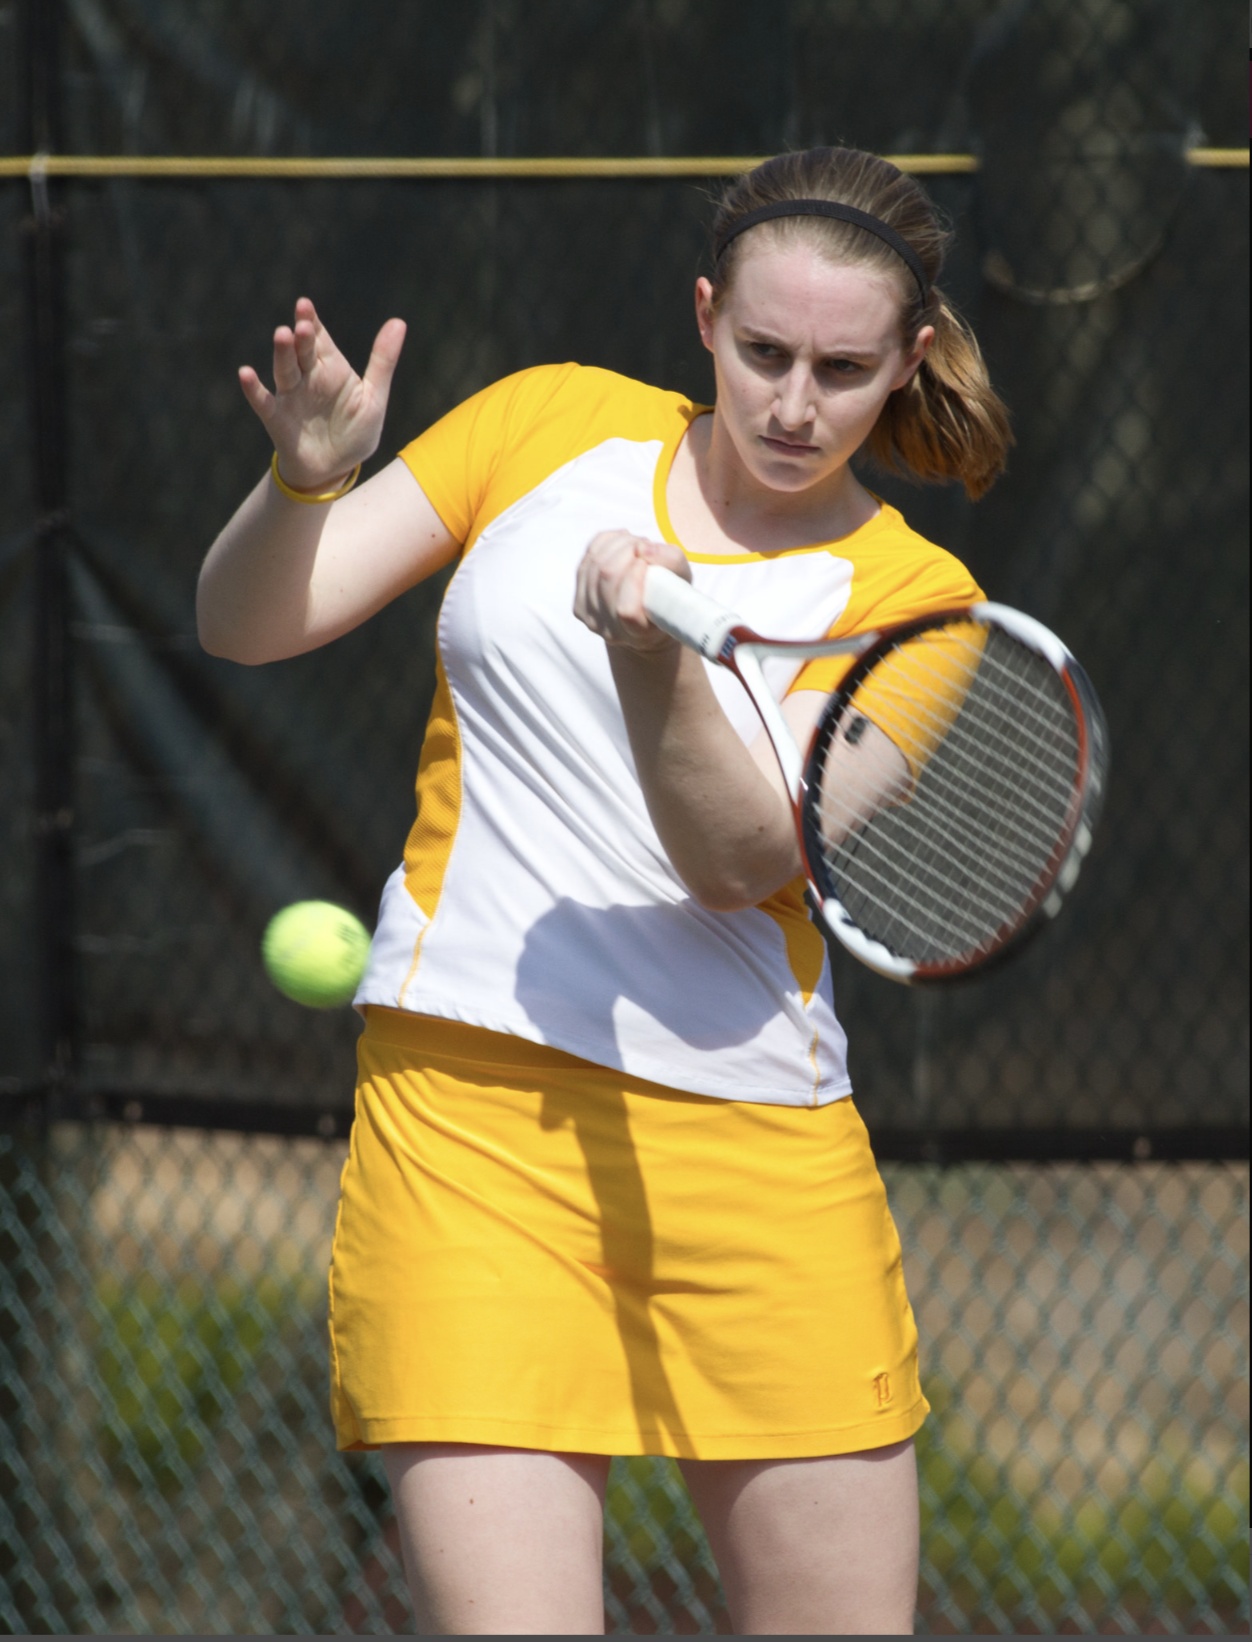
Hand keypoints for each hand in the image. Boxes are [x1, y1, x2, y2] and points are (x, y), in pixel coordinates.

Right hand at [238, 297, 406, 489]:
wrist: (335, 470)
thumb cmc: (355, 433)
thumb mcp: (374, 397)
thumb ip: (383, 361)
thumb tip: (399, 322)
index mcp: (331, 368)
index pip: (319, 338)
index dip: (311, 322)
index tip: (305, 305)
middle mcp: (308, 377)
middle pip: (301, 351)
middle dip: (300, 336)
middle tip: (300, 323)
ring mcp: (291, 396)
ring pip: (284, 370)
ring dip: (282, 353)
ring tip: (282, 335)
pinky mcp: (277, 419)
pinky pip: (263, 402)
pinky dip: (254, 389)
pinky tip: (245, 374)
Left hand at [574, 532, 690, 652]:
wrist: (647, 621)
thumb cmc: (669, 599)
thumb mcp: (682, 582)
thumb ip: (672, 563)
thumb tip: (643, 548)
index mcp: (641, 633)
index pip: (627, 609)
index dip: (635, 577)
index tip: (647, 563)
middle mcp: (612, 631)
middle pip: (608, 576)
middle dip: (627, 550)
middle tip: (644, 546)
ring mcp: (591, 620)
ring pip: (595, 565)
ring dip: (617, 545)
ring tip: (635, 545)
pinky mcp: (579, 606)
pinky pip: (585, 562)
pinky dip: (603, 545)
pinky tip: (620, 544)